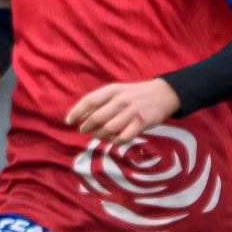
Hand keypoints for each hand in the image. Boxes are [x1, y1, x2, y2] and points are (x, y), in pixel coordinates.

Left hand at [65, 78, 179, 144]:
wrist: (163, 94)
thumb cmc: (134, 95)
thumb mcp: (117, 91)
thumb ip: (101, 101)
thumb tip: (80, 116)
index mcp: (112, 90)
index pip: (89, 101)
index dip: (76, 112)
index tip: (68, 121)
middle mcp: (121, 100)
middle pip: (96, 117)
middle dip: (86, 127)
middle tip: (83, 130)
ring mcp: (132, 111)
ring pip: (108, 129)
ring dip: (100, 135)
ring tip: (98, 136)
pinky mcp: (142, 122)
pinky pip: (124, 137)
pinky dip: (116, 141)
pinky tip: (114, 140)